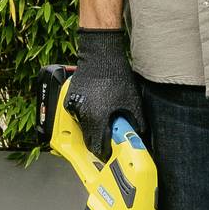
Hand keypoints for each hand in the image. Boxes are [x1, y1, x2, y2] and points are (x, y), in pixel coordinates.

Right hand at [68, 30, 147, 157]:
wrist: (99, 56)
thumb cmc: (116, 76)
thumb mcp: (131, 101)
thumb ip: (136, 122)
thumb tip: (139, 135)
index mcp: (97, 119)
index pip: (98, 147)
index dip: (106, 153)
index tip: (111, 153)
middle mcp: (82, 116)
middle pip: (88, 140)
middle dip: (98, 143)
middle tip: (108, 142)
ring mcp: (73, 108)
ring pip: (82, 128)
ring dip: (92, 130)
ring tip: (104, 122)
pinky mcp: (69, 100)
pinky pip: (77, 116)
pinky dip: (85, 118)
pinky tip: (96, 110)